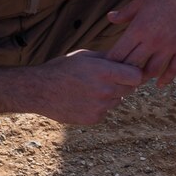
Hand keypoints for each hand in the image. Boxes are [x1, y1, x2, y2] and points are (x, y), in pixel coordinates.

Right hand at [24, 50, 144, 125]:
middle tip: (108, 79)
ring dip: (111, 95)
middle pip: (130, 89)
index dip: (134, 73)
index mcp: (104, 72)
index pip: (136, 76)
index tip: (128, 71)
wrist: (39, 91)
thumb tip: (125, 57)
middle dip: (123, 83)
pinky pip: (105, 111)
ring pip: (117, 100)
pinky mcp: (94, 118)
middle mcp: (105, 91)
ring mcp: (100, 107)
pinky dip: (99, 106)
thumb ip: (107, 58)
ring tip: (91, 89)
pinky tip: (83, 99)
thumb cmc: (61, 69)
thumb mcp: (84, 56)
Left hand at [106, 0, 175, 86]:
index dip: (110, 62)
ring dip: (142, 78)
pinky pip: (174, 69)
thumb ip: (126, 13)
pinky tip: (159, 83)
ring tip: (136, 80)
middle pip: (132, 66)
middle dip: (123, 73)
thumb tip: (110, 17)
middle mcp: (153, 41)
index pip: (118, 54)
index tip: (107, 65)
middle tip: (119, 76)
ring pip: (151, 71)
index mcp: (138, 29)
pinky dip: (165, 79)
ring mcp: (170, 47)